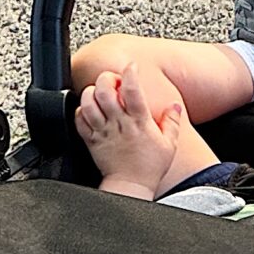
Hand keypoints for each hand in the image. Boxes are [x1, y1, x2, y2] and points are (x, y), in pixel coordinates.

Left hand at [74, 65, 185, 200]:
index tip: (131, 67)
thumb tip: (174, 106)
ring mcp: (103, 132)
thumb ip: (172, 122)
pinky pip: (79, 121)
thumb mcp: (169, 144)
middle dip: (107, 79)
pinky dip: (81, 111)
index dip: (130, 73)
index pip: (132, 89)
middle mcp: (119, 124)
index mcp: (139, 122)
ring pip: (88, 103)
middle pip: (104, 91)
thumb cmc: (149, 167)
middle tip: (113, 81)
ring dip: (91, 92)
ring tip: (99, 93)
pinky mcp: (91, 141)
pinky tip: (90, 110)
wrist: (131, 186)